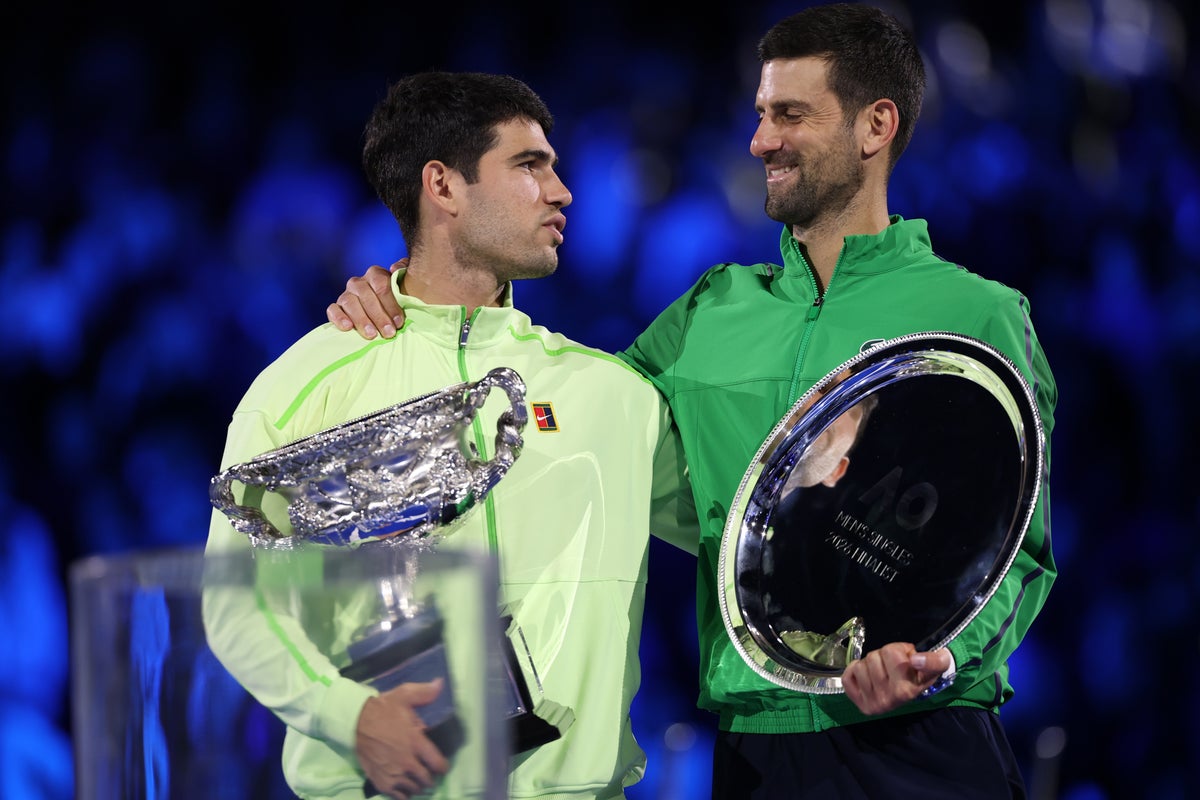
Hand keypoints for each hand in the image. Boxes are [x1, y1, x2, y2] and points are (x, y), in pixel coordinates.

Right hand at [327, 258, 407, 338]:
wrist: (381, 316)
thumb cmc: (396, 304)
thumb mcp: (404, 290)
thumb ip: (402, 275)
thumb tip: (395, 268)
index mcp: (375, 275)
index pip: (381, 284)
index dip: (391, 304)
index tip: (399, 321)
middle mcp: (359, 283)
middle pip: (366, 296)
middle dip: (379, 316)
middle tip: (389, 332)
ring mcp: (346, 294)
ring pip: (350, 303)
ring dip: (361, 319)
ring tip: (372, 334)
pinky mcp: (336, 307)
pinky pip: (333, 310)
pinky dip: (339, 318)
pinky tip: (348, 327)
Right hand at [356, 678, 449, 798]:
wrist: (354, 720)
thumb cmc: (382, 708)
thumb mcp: (404, 695)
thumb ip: (425, 692)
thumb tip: (441, 684)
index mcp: (416, 742)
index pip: (438, 763)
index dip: (443, 766)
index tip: (443, 766)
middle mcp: (407, 761)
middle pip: (427, 780)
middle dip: (430, 777)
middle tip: (429, 772)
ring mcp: (393, 774)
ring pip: (413, 789)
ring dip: (417, 785)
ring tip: (416, 779)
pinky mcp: (381, 781)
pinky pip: (398, 796)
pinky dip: (403, 794)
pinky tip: (404, 789)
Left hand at [842, 643, 951, 715]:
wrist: (911, 693)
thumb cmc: (921, 674)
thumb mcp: (936, 665)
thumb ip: (934, 660)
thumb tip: (915, 660)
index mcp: (908, 689)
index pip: (892, 653)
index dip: (901, 650)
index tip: (910, 659)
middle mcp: (891, 699)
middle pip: (875, 655)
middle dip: (884, 655)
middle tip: (893, 665)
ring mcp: (874, 703)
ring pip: (861, 665)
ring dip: (869, 663)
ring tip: (882, 670)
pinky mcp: (860, 704)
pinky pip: (847, 677)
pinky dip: (854, 671)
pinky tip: (866, 675)